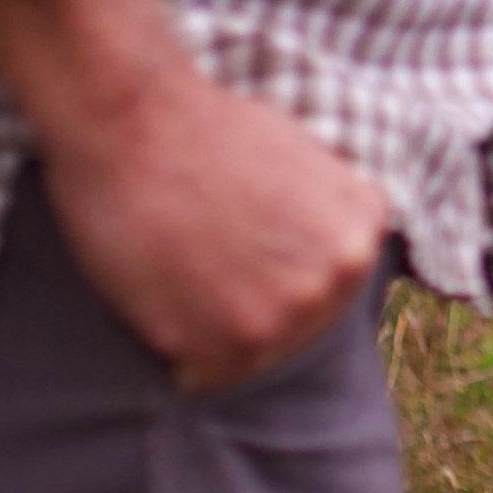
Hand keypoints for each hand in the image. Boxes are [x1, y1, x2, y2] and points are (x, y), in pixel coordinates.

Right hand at [0, 0, 388, 390]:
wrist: (132, 119)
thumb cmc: (204, 129)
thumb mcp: (304, 161)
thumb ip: (323, 217)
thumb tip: (322, 255)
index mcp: (360, 235)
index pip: (327, 288)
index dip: (277, 273)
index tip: (242, 248)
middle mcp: (332, 281)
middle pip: (292, 327)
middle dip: (248, 305)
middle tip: (200, 261)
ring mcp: (276, 317)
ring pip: (246, 354)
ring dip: (208, 330)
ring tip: (175, 270)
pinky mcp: (214, 344)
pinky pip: (197, 372)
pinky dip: (172, 345)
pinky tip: (155, 292)